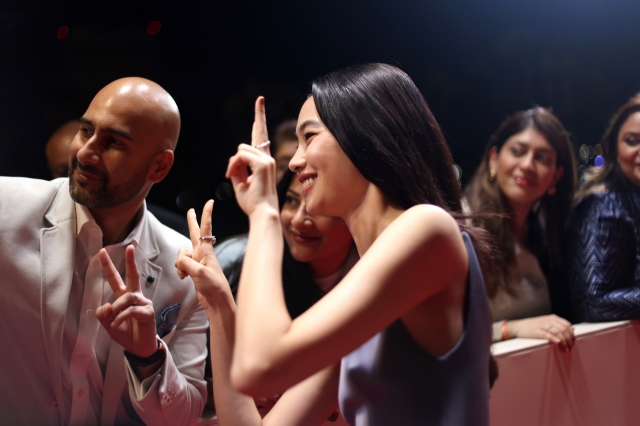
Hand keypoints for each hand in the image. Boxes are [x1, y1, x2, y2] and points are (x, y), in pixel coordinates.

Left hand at [96, 245, 157, 357]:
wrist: (138, 348)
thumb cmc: (125, 334)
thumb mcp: (108, 325)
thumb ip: (103, 314)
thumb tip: (107, 304)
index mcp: (123, 297)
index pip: (115, 279)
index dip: (108, 266)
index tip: (102, 251)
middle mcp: (135, 296)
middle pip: (132, 275)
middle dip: (130, 261)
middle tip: (130, 246)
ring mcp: (143, 303)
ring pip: (126, 297)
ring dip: (117, 308)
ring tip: (114, 321)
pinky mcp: (148, 311)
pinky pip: (130, 310)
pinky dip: (121, 318)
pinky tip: (118, 325)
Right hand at [176, 200, 232, 310]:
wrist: (217, 301)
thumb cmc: (213, 285)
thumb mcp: (199, 272)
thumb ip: (186, 262)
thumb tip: (180, 260)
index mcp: (206, 251)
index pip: (205, 228)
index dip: (206, 215)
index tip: (210, 202)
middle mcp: (202, 253)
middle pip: (194, 233)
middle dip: (191, 222)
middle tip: (190, 210)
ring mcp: (198, 261)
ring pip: (182, 254)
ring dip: (179, 263)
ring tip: (186, 275)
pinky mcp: (194, 270)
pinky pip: (181, 265)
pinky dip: (180, 271)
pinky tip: (184, 278)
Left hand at [225, 96, 278, 217]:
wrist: (262, 213)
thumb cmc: (253, 202)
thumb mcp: (240, 183)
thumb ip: (237, 168)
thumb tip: (234, 158)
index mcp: (264, 161)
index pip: (261, 136)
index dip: (260, 117)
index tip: (260, 100)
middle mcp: (267, 158)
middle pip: (252, 137)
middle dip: (249, 133)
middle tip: (252, 119)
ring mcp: (267, 160)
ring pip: (240, 150)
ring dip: (232, 165)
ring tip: (232, 178)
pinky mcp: (263, 164)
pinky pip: (240, 156)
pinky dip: (233, 167)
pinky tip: (232, 176)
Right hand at [507, 314, 575, 350]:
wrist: (519, 326)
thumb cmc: (534, 326)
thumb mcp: (548, 322)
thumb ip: (559, 325)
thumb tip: (573, 329)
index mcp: (553, 317)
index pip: (567, 325)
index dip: (572, 334)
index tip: (573, 342)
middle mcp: (549, 320)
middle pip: (564, 329)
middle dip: (569, 339)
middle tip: (570, 348)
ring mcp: (543, 325)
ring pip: (558, 332)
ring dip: (564, 341)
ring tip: (565, 349)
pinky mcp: (537, 331)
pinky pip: (548, 334)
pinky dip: (554, 338)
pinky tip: (558, 343)